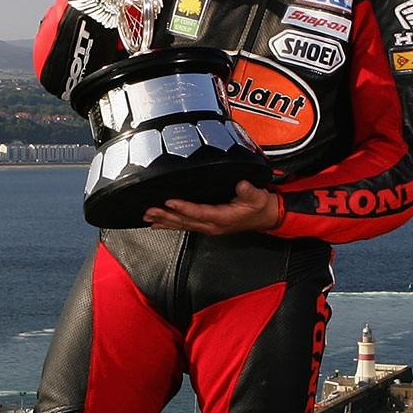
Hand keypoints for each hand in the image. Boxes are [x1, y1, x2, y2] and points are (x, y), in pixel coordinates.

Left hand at [143, 181, 282, 234]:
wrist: (263, 217)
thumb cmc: (258, 206)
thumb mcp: (258, 197)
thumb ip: (248, 191)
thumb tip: (241, 185)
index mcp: (223, 217)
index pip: (199, 213)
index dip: (184, 207)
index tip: (170, 201)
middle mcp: (212, 225)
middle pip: (185, 221)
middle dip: (166, 216)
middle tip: (150, 211)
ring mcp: (208, 227)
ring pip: (182, 225)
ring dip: (164, 221)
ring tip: (148, 217)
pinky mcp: (205, 225)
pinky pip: (185, 226)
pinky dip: (170, 225)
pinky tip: (158, 224)